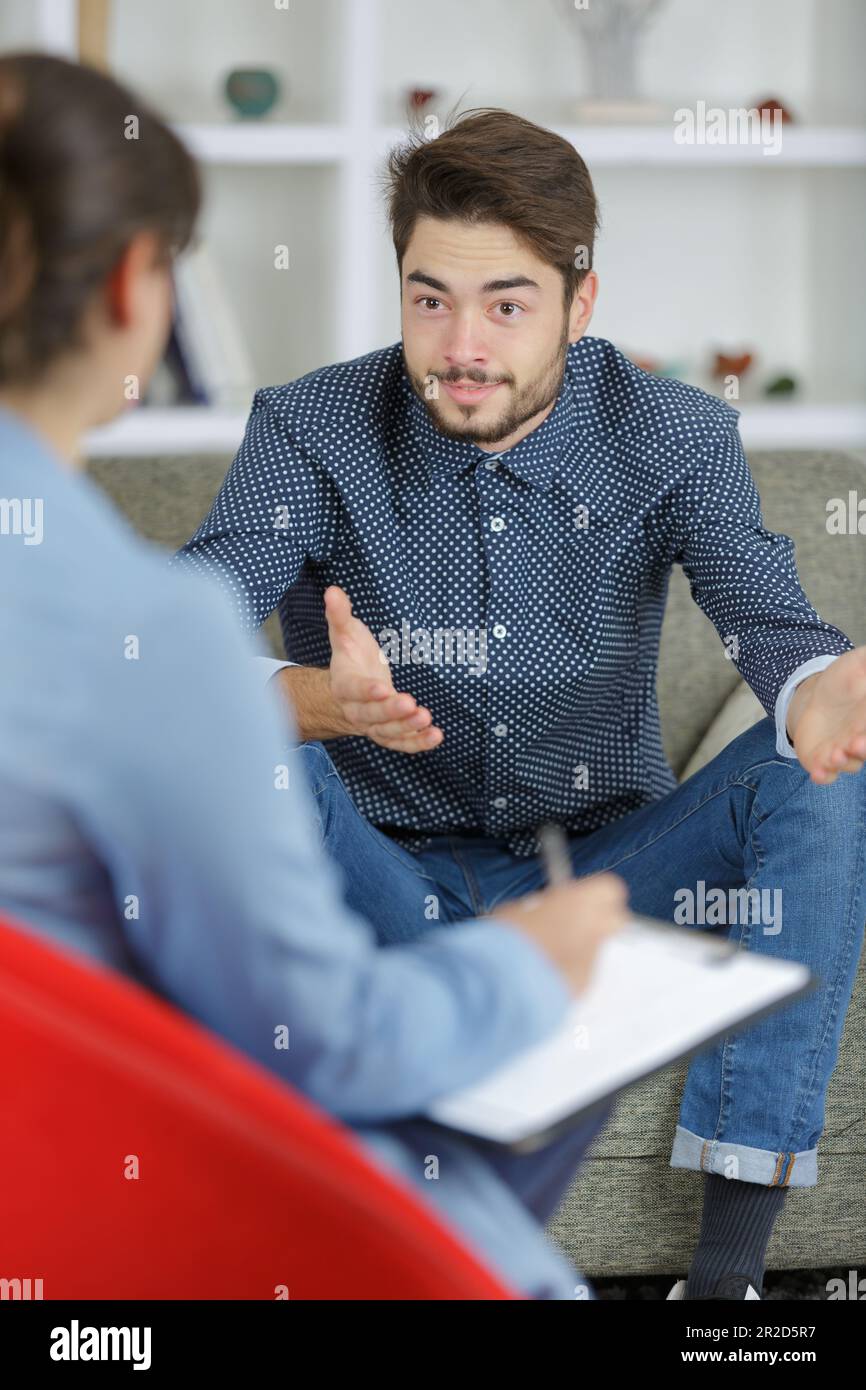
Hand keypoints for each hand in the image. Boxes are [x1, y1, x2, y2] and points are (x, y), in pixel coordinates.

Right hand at [325, 585, 443, 753]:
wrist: (346, 691)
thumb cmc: (350, 658)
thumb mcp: (344, 634)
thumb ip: (340, 615)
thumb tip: (333, 591)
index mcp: (344, 685)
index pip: (352, 690)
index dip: (366, 690)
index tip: (382, 686)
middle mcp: (356, 709)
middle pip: (370, 715)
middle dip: (390, 711)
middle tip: (409, 703)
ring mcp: (372, 724)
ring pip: (386, 732)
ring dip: (407, 727)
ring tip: (427, 719)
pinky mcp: (388, 733)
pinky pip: (401, 743)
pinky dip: (418, 742)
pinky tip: (436, 736)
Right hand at [491, 872, 628, 996]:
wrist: (508, 982)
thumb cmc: (509, 940)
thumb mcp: (518, 911)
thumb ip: (542, 909)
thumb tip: (542, 913)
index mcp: (581, 902)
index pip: (609, 889)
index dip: (593, 893)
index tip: (574, 896)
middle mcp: (595, 929)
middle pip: (614, 919)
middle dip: (597, 919)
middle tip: (570, 921)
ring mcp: (592, 960)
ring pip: (597, 948)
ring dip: (580, 946)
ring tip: (549, 952)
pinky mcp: (585, 986)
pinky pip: (583, 971)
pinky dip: (569, 970)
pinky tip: (545, 972)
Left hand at [788, 648, 865, 782]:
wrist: (817, 698)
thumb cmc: (846, 680)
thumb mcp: (859, 663)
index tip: (861, 732)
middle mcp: (862, 739)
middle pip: (864, 748)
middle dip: (862, 748)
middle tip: (856, 744)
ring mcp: (844, 752)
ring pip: (847, 764)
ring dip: (841, 762)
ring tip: (835, 756)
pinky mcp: (822, 761)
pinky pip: (826, 775)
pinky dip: (823, 776)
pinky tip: (817, 773)